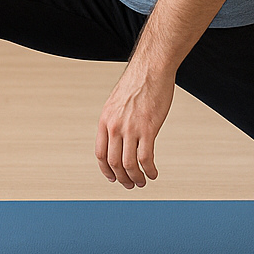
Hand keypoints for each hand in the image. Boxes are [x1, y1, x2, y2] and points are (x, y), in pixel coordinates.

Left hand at [94, 61, 174, 187]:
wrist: (151, 69)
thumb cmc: (137, 83)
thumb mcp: (116, 102)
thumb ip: (114, 120)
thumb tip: (118, 137)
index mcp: (105, 120)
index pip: (100, 154)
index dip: (105, 170)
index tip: (113, 177)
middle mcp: (115, 126)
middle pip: (114, 163)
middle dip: (122, 178)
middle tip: (130, 184)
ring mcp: (131, 129)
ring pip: (129, 165)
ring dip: (136, 178)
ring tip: (142, 182)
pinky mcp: (148, 129)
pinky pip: (146, 158)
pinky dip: (149, 170)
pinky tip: (154, 173)